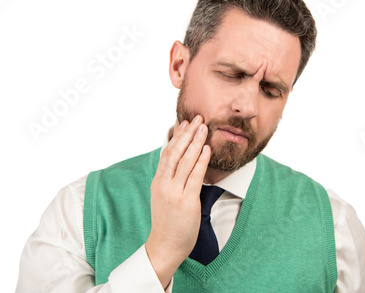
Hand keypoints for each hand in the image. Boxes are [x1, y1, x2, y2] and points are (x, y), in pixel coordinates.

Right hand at [145, 115, 209, 288]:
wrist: (164, 246)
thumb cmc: (167, 223)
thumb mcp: (163, 197)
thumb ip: (169, 180)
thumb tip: (177, 165)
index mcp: (158, 181)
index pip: (167, 153)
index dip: (175, 136)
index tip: (183, 122)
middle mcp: (164, 184)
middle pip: (175, 152)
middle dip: (187, 133)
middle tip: (197, 118)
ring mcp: (174, 192)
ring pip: (185, 161)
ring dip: (195, 142)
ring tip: (203, 127)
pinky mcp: (186, 201)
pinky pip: (195, 176)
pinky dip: (201, 161)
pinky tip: (206, 149)